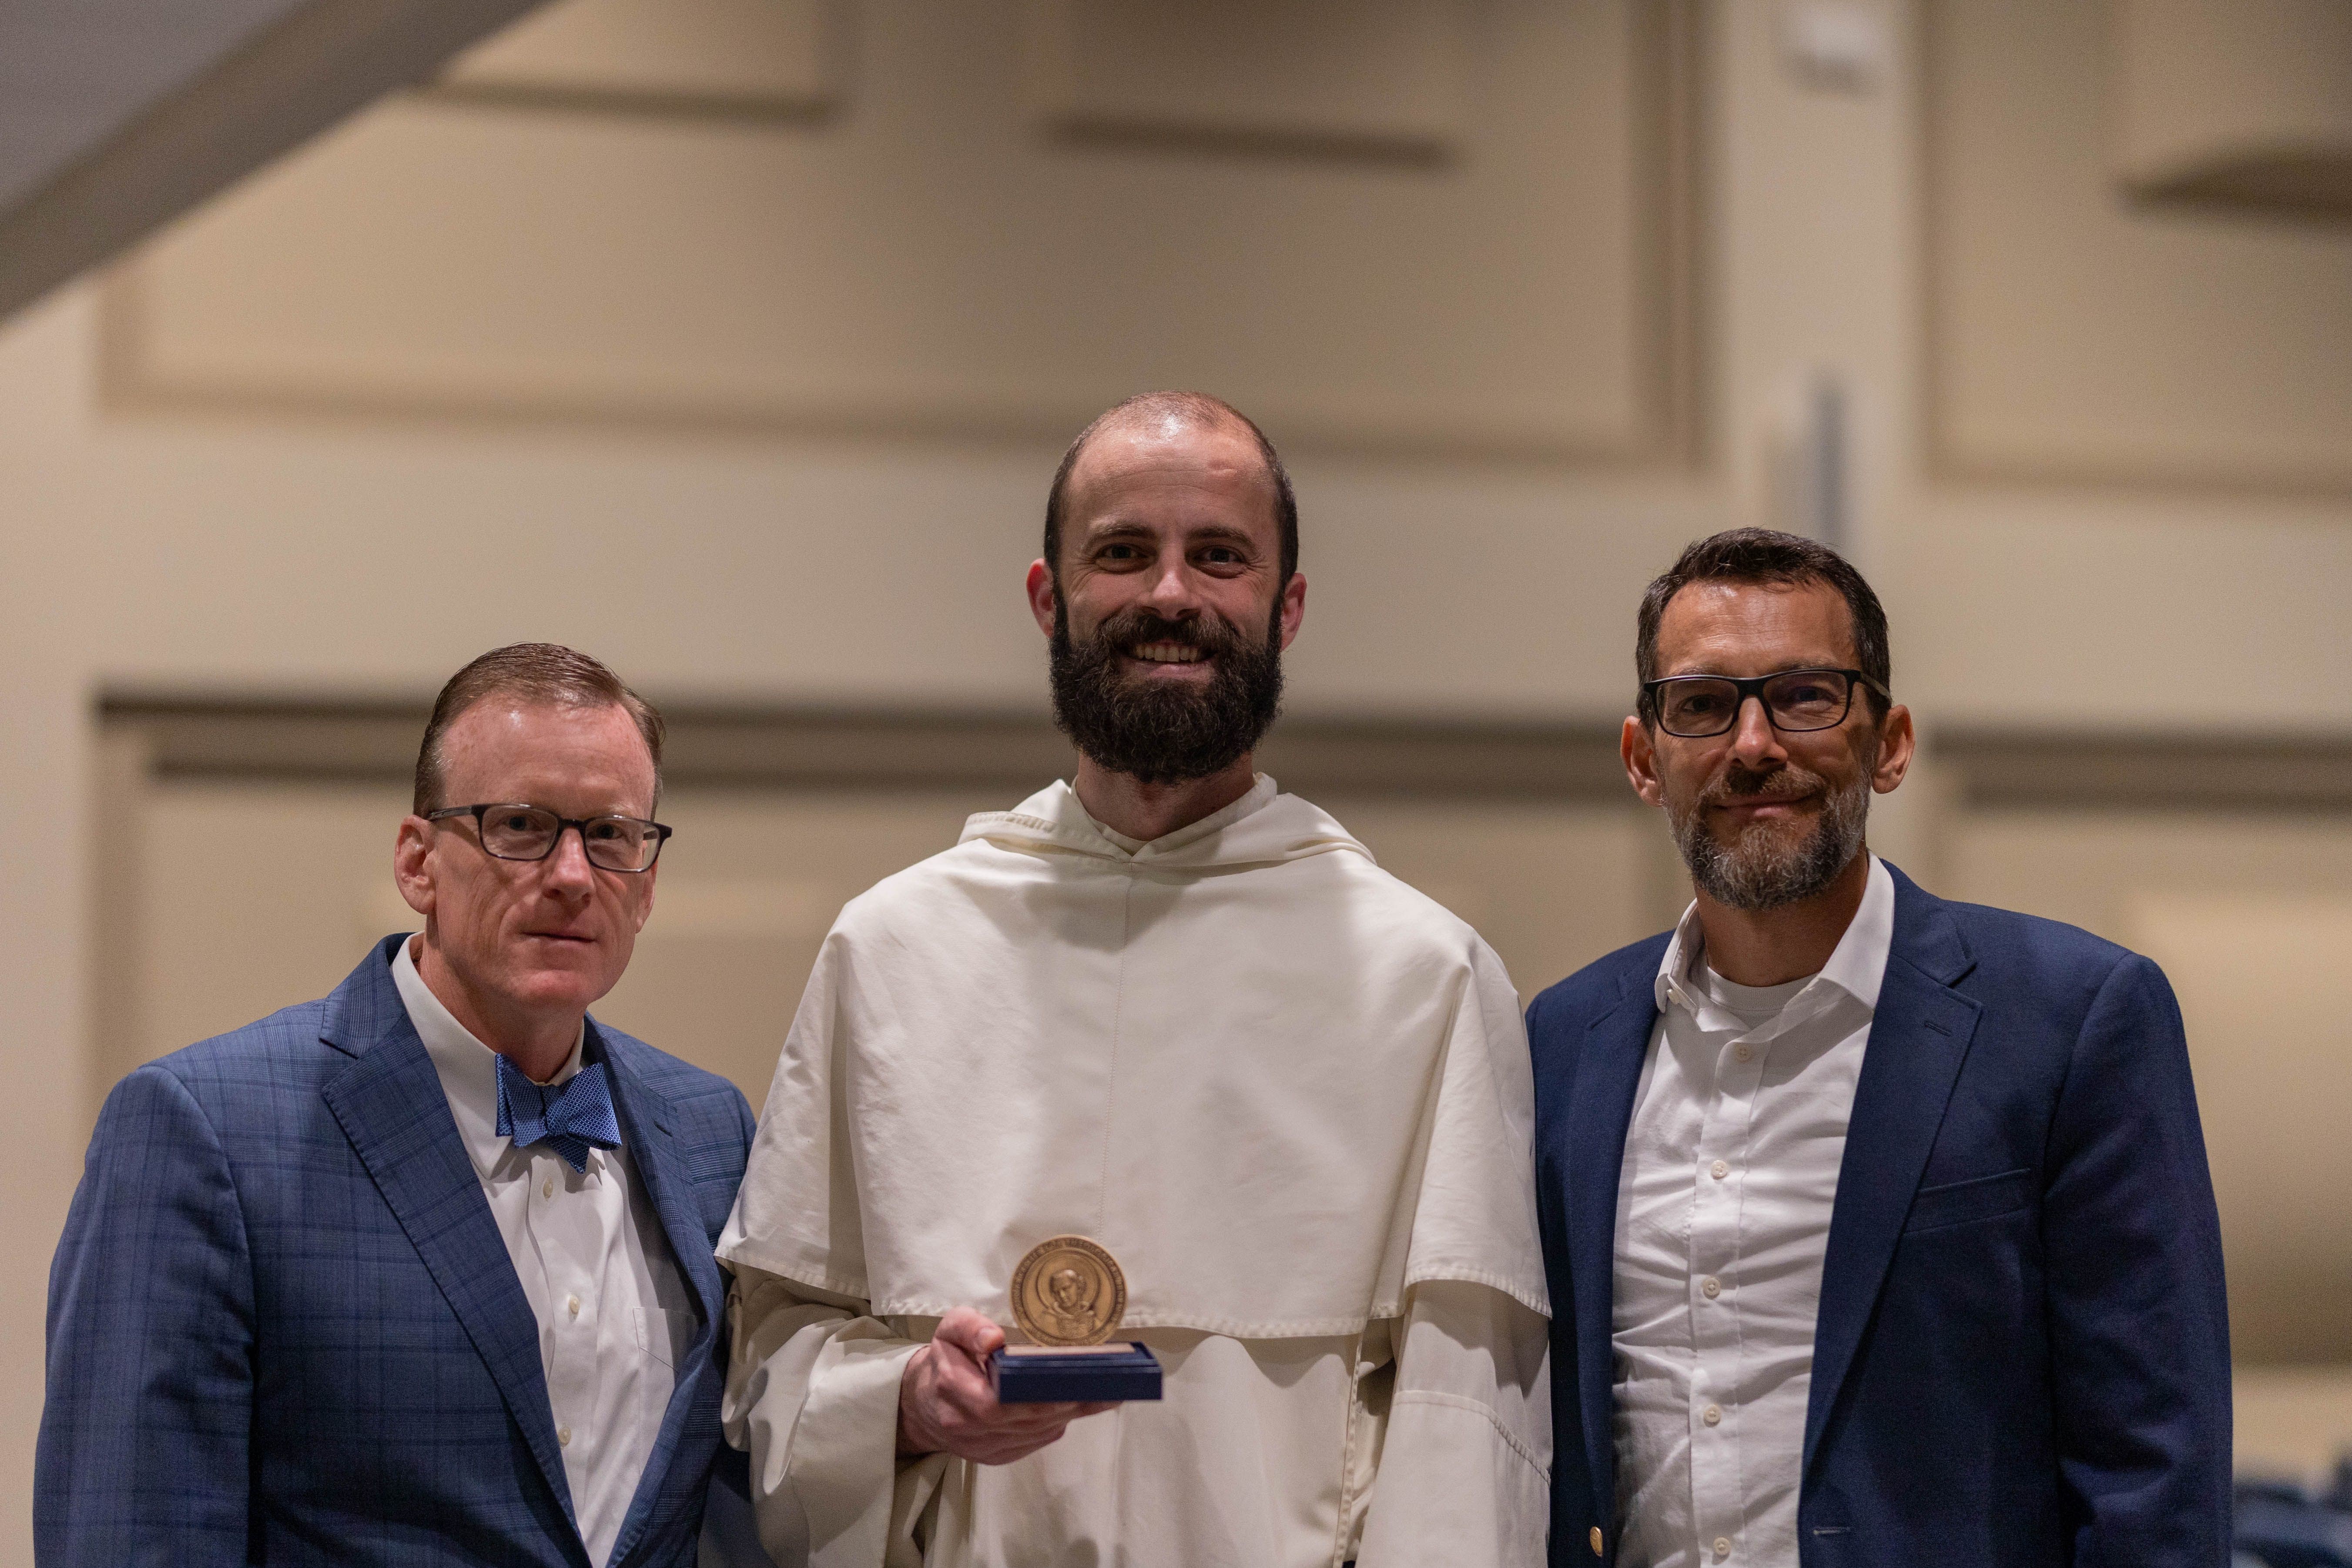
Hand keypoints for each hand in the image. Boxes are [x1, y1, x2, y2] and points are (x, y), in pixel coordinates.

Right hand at [896, 1307, 1114, 1464]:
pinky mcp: (996, 1457)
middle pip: (1028, 1418)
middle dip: (1068, 1401)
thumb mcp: (949, 1330)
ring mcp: (983, 1447)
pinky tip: (1076, 1405)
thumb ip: (969, 1328)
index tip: (1078, 1376)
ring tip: (1101, 1390)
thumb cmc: (945, 1359)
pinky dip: (1056, 1423)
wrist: (923, 1404)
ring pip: (1036, 1432)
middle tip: (1105, 1382)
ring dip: (1069, 1412)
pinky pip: (1034, 1442)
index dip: (1043, 1393)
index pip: (1002, 1400)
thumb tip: (994, 1339)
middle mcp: (968, 1426)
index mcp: (954, 1389)